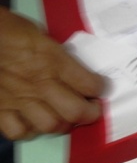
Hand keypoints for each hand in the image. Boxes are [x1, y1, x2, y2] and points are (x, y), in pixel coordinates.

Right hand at [0, 7, 103, 139]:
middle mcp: (39, 83)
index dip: (100, 89)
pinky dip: (29, 129)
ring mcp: (18, 99)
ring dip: (61, 123)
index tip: (100, 88)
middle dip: (90, 113)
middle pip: (75, 112)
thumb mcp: (43, 37)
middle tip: (91, 108)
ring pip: (50, 126)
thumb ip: (61, 56)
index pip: (90, 85)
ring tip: (63, 115)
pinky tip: (33, 120)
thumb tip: (75, 69)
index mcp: (54, 61)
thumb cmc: (10, 30)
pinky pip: (19, 132)